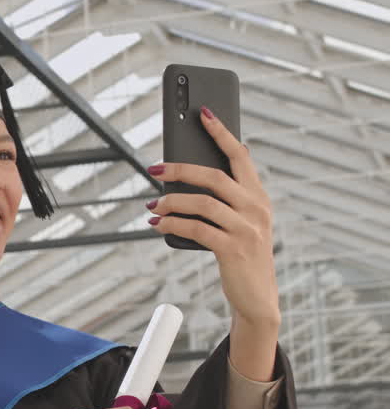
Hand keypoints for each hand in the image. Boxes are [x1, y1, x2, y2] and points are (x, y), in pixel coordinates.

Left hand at [146, 106, 280, 328]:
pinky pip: (197, 228)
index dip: (221, 133)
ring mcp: (247, 228)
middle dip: (181, 168)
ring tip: (152, 205)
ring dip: (172, 201)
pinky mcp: (234, 249)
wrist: (257, 296)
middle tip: (154, 168)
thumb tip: (193, 173)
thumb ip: (227, 198)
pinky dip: (173, 223)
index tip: (203, 113)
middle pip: (214, 176)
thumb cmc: (241, 253)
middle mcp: (256, 208)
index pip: (240, 156)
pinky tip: (158, 224)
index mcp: (257, 196)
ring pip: (204, 202)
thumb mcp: (239, 222)